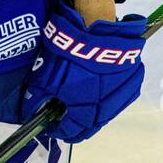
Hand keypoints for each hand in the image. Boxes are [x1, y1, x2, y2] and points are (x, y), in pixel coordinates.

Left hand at [21, 3, 146, 143]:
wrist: (97, 29)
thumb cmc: (68, 57)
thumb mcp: (44, 78)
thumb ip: (37, 100)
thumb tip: (29, 112)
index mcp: (86, 116)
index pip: (69, 132)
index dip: (57, 129)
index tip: (49, 123)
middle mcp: (107, 112)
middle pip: (89, 126)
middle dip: (74, 122)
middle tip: (62, 113)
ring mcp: (123, 97)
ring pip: (105, 112)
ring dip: (91, 110)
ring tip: (78, 98)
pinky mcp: (133, 82)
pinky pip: (117, 96)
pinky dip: (105, 96)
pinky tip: (96, 85)